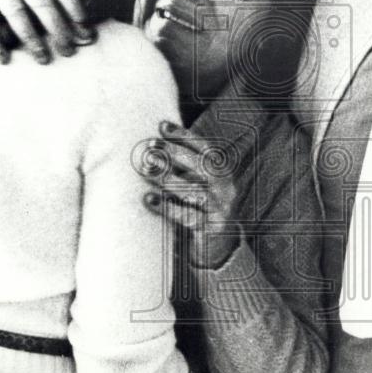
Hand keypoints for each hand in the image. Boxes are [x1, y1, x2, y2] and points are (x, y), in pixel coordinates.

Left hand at [137, 121, 242, 269]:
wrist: (218, 246)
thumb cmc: (199, 208)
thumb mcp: (196, 183)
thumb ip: (184, 166)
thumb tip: (157, 140)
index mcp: (222, 173)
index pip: (205, 148)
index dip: (184, 136)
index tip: (162, 126)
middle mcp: (225, 188)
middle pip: (202, 166)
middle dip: (175, 154)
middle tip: (151, 148)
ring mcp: (220, 209)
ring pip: (194, 191)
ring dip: (167, 179)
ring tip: (146, 171)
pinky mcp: (210, 229)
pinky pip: (188, 216)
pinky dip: (167, 207)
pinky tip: (149, 199)